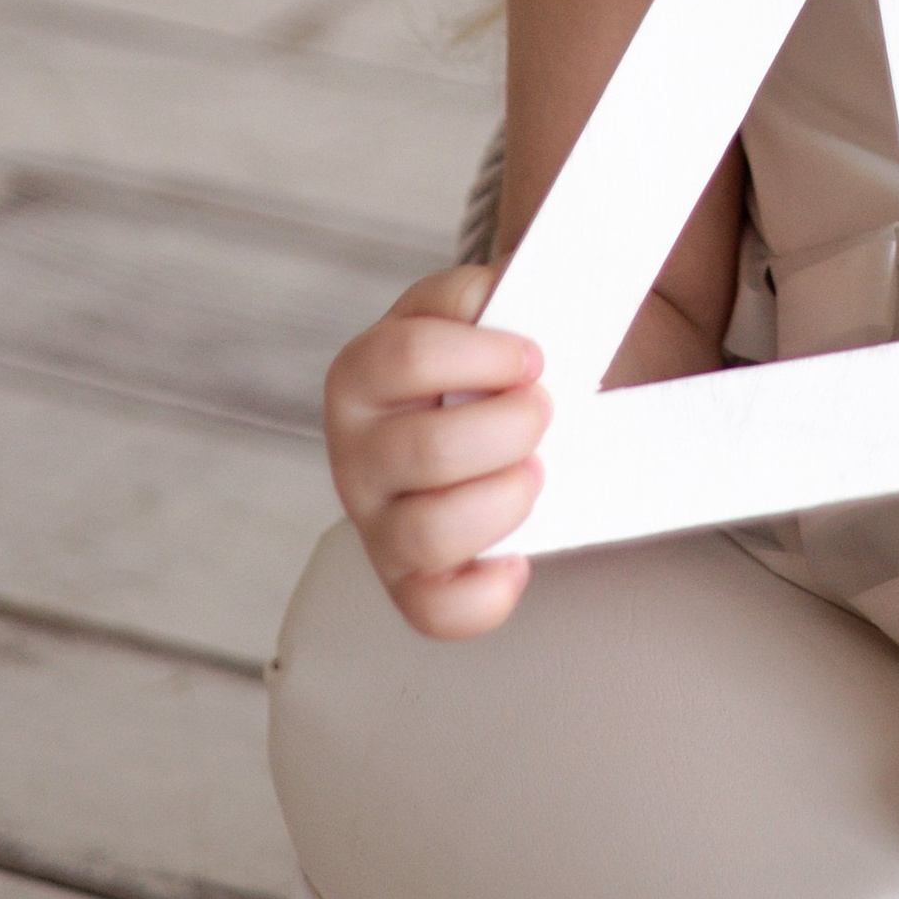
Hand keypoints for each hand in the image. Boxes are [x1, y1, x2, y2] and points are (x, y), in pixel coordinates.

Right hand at [323, 264, 548, 637]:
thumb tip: (523, 290)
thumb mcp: (490, 302)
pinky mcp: (408, 584)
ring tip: (537, 475)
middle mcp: (355, 452)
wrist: (507, 408)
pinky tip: (518, 558)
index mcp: (364, 371)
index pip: (407, 356)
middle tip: (543, 412)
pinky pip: (434, 613)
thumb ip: (504, 286)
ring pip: (427, 533)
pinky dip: (484, 595)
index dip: (486, 356)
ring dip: (502, 502)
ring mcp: (377, 523)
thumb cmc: (500, 357)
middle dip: (508, 428)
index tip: (535, 355)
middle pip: (425, 449)